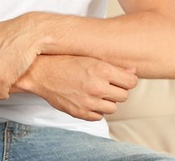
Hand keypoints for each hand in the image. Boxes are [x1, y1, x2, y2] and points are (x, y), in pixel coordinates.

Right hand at [11, 55, 137, 120]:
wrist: (41, 73)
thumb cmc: (65, 62)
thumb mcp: (90, 58)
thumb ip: (113, 67)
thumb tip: (133, 72)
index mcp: (102, 70)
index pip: (131, 82)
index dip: (128, 80)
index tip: (121, 79)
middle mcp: (97, 87)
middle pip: (124, 96)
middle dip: (117, 90)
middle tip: (106, 84)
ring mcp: (88, 102)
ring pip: (112, 108)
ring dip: (107, 101)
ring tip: (95, 92)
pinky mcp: (80, 113)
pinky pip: (98, 116)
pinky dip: (95, 109)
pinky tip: (86, 99)